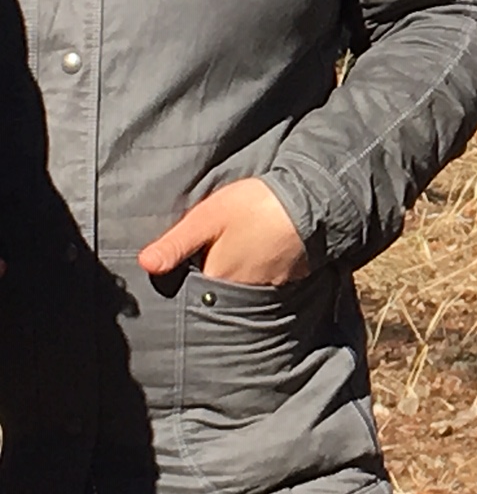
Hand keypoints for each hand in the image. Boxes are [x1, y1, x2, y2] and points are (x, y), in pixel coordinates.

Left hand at [138, 177, 310, 286]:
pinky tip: (262, 253)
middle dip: (211, 278)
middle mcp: (241, 291)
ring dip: (238, 275)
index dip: (186, 274)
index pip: (190, 287)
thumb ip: (176, 243)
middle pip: (216, 291)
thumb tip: (144, 265)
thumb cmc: (256, 207)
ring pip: (242, 287)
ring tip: (238, 253)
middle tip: (213, 255)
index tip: (187, 262)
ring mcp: (268, 286)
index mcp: (216, 278)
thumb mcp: (208, 217)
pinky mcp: (290, 277)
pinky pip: (267, 281)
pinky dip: (261, 271)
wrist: (313, 201)